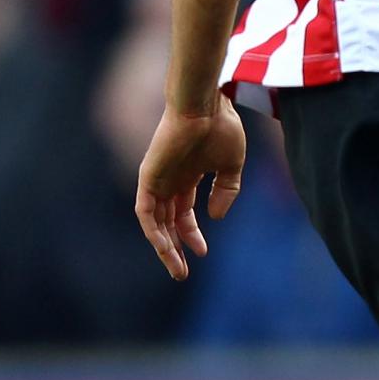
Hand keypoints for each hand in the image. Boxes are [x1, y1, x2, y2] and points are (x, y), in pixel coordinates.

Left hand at [135, 97, 246, 279]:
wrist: (206, 107)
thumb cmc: (222, 128)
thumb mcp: (233, 167)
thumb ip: (226, 192)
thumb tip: (215, 217)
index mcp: (188, 177)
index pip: (184, 213)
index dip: (192, 234)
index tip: (204, 253)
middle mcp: (169, 181)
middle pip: (167, 222)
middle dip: (175, 248)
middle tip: (182, 272)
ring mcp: (157, 180)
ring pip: (155, 223)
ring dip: (164, 247)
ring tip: (176, 268)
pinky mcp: (148, 178)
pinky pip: (146, 212)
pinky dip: (153, 231)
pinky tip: (165, 247)